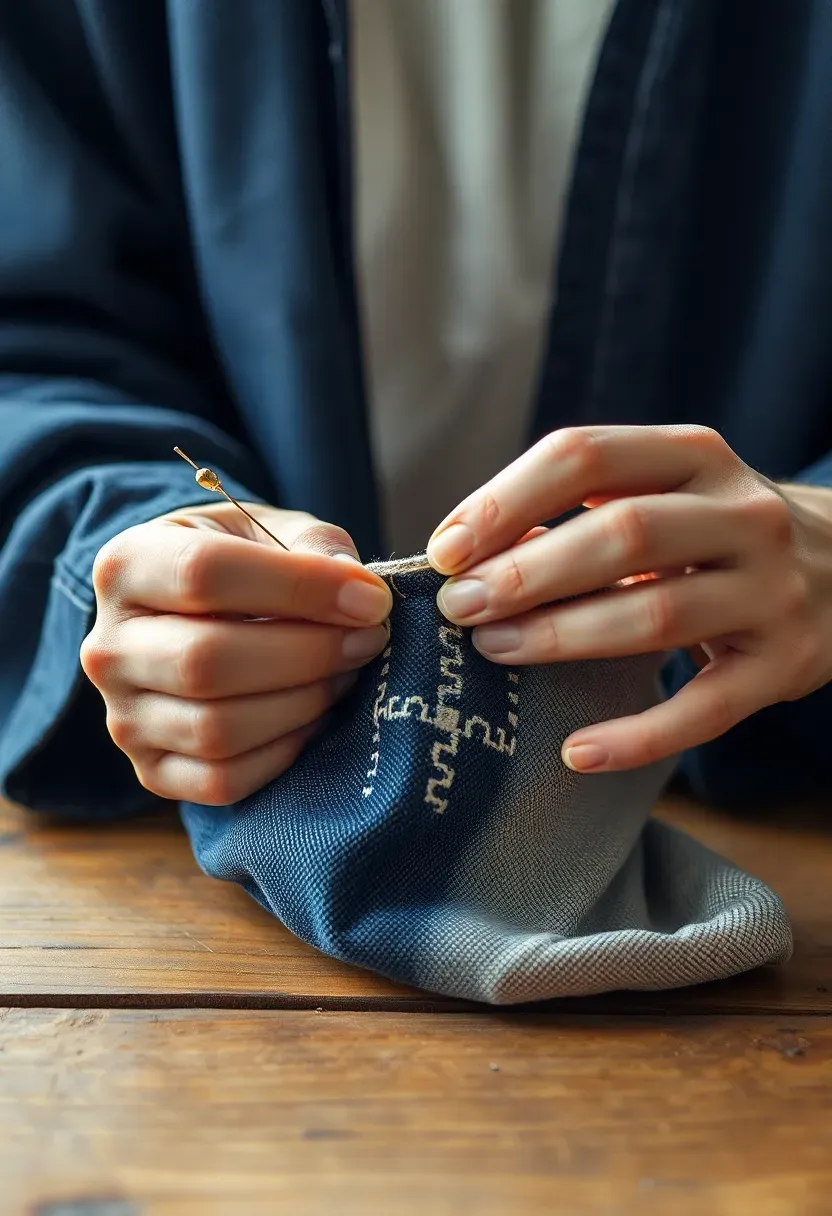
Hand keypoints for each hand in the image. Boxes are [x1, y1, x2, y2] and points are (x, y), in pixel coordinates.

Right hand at [81, 502, 391, 804]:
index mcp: (125, 565)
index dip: (299, 587)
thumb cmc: (243, 565)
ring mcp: (123, 718)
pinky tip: (313, 714)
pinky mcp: (152, 771)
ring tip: (344, 673)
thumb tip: (359, 596)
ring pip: (217, 729)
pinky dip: (285, 750)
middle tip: (368, 640)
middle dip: (309, 653)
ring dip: (304, 702)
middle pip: (207, 661)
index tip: (371, 599)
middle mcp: (108, 647)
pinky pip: (223, 779)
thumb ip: (314, 547)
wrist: (196, 618)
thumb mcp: (271, 528)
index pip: (203, 573)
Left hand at [426, 425, 831, 772]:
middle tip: (459, 607)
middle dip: (527, 572)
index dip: (504, 500)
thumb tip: (472, 554)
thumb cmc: (717, 534)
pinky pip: (704, 710)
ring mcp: (771, 592)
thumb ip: (583, 512)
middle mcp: (744, 516)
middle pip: (623, 534)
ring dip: (563, 635)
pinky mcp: (783, 667)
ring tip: (494, 650)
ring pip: (658, 615)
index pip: (587, 455)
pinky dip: (636, 737)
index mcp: (696, 455)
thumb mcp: (666, 496)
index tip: (445, 550)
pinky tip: (576, 752)